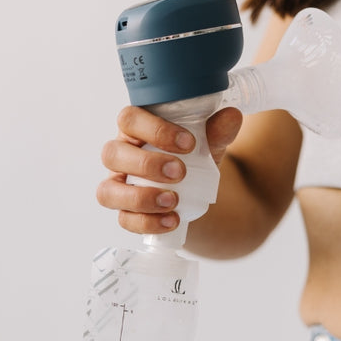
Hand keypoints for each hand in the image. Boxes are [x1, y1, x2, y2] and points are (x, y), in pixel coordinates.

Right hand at [97, 105, 242, 233]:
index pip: (129, 119)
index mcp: (135, 128)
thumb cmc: (191, 156)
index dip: (154, 129)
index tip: (189, 142)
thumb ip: (217, 131)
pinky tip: (172, 220)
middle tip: (180, 172)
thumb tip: (232, 117)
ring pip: (108, 191)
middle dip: (147, 164)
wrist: (196, 190)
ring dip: (141, 197)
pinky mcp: (124, 211)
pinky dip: (148, 223)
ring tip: (174, 200)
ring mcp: (117, 185)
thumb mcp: (208, 142)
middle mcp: (120, 154)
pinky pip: (124, 219)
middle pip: (112, 154)